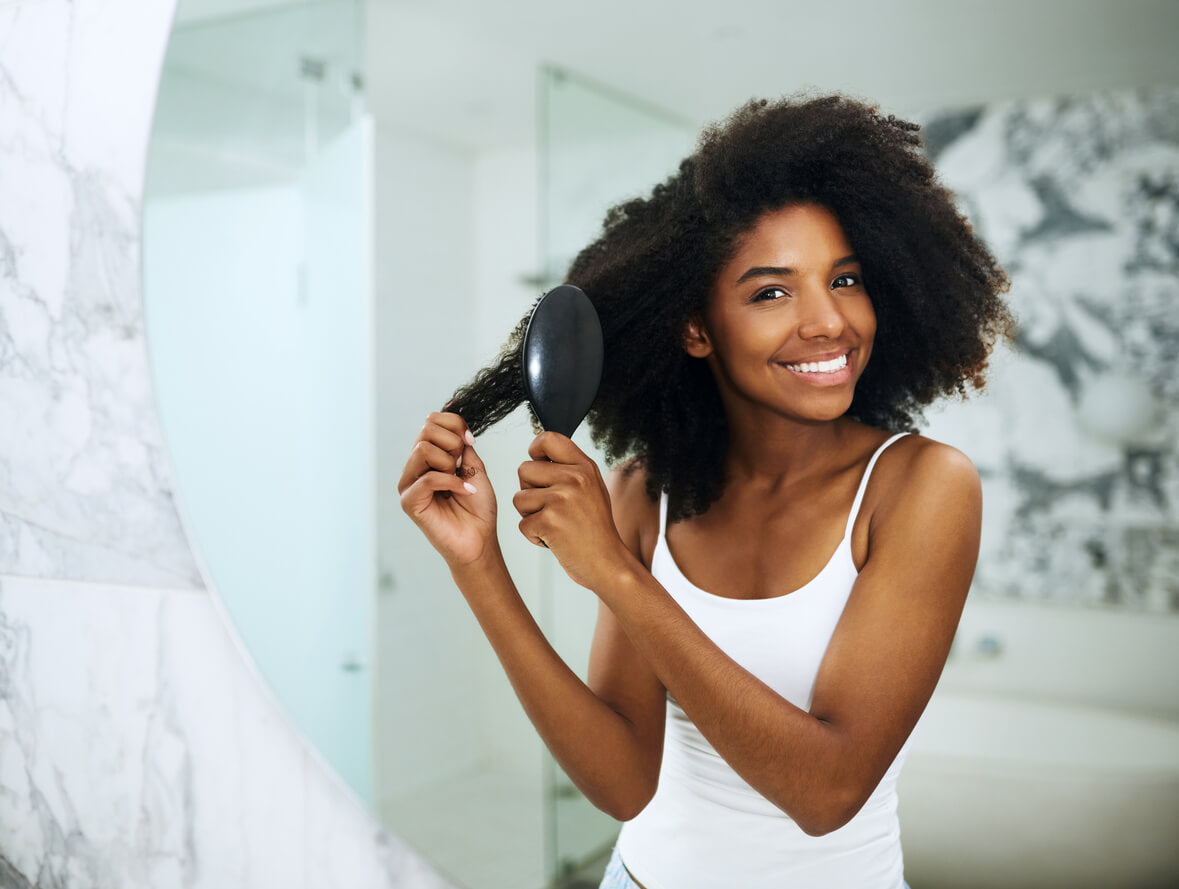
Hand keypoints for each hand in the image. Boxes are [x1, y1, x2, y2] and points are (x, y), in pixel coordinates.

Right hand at [398, 412, 497, 566]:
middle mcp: (415, 467)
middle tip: (463, 466)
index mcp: (429, 456)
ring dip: (450, 463)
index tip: (470, 442)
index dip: (456, 425)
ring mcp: (409, 484)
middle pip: (426, 430)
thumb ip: (461, 445)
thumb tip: (453, 424)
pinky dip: (452, 482)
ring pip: (423, 449)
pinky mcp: (409, 501)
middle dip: (453, 444)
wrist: (480, 539)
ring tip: (460, 481)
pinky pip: (428, 477)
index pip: (432, 421)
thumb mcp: (475, 468)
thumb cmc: (478, 508)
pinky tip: (464, 491)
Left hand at [513, 432, 631, 590]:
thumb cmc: (596, 529)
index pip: (548, 439)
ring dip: (530, 515)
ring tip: (555, 524)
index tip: (538, 466)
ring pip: (519, 498)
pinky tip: (554, 539)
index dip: (535, 451)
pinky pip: (522, 524)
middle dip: (529, 490)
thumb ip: (569, 469)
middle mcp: (574, 478)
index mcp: (584, 467)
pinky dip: (534, 536)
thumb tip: (537, 456)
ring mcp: (561, 499)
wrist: (608, 562)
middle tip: (550, 507)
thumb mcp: (592, 488)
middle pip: (524, 469)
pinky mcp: (549, 521)